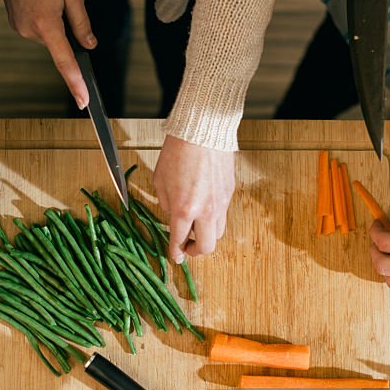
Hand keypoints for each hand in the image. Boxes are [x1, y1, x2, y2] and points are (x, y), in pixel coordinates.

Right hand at [1, 0, 94, 107]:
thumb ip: (82, 23)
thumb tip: (89, 45)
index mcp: (46, 26)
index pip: (65, 62)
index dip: (76, 84)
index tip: (83, 101)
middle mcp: (30, 31)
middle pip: (57, 44)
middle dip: (64, 29)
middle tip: (61, 3)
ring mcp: (20, 28)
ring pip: (47, 36)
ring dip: (52, 23)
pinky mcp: (15, 23)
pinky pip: (36, 29)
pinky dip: (42, 19)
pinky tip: (39, 1)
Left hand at [154, 135, 234, 262]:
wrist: (203, 131)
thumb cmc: (178, 152)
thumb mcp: (160, 181)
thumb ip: (166, 205)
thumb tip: (172, 217)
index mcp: (183, 210)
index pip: (179, 242)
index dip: (175, 253)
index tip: (175, 257)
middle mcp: (205, 211)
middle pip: (207, 247)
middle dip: (195, 251)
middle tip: (187, 246)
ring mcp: (220, 203)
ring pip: (218, 233)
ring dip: (206, 236)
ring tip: (196, 228)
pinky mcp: (229, 193)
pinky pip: (223, 214)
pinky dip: (213, 218)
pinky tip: (204, 208)